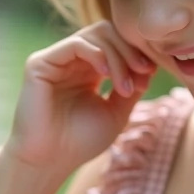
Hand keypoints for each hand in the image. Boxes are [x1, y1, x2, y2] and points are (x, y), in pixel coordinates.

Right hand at [4, 20, 156, 176]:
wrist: (49, 161)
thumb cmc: (80, 142)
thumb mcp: (116, 112)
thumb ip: (131, 88)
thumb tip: (149, 66)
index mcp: (87, 70)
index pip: (115, 42)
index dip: (136, 51)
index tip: (152, 71)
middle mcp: (71, 61)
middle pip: (108, 32)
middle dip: (131, 49)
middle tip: (144, 72)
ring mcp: (56, 60)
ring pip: (95, 34)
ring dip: (118, 56)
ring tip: (126, 86)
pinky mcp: (40, 63)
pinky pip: (75, 44)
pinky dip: (97, 54)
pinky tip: (107, 74)